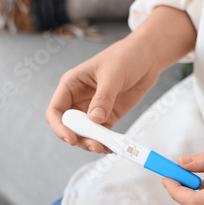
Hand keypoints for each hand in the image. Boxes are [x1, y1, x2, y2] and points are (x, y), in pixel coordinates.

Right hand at [46, 35, 159, 152]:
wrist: (147, 57)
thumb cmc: (125, 57)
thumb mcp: (113, 75)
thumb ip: (104, 97)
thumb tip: (95, 119)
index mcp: (71, 85)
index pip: (56, 111)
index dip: (60, 127)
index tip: (71, 138)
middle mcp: (79, 99)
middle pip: (70, 127)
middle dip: (80, 139)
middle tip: (95, 146)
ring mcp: (93, 110)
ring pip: (85, 133)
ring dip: (92, 143)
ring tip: (105, 148)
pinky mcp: (108, 116)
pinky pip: (103, 134)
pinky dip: (106, 142)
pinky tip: (113, 148)